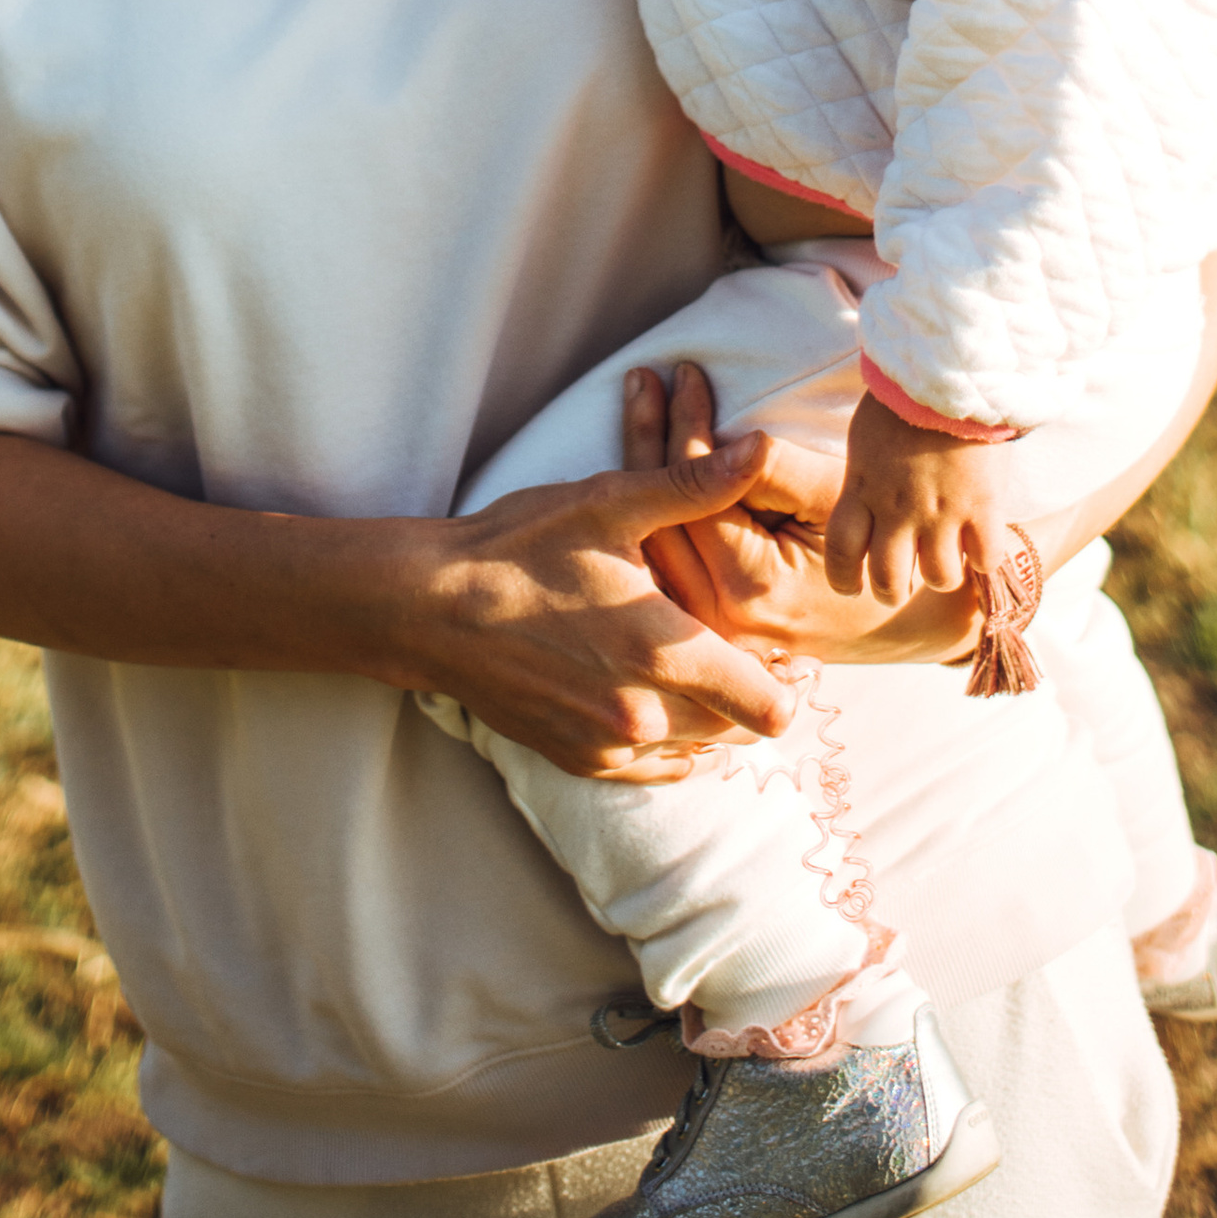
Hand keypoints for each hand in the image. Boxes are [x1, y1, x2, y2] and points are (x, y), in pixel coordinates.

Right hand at [414, 434, 804, 781]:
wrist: (430, 608)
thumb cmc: (520, 548)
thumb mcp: (609, 503)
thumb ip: (695, 486)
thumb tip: (760, 451)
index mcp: (664, 652)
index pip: (770, 707)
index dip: (787, 679)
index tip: (782, 648)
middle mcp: (643, 714)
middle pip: (739, 731)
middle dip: (750, 692)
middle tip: (741, 645)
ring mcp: (608, 745)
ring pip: (698, 749)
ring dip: (708, 715)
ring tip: (693, 662)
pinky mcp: (578, 760)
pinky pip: (653, 767)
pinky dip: (666, 738)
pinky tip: (651, 691)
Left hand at [623, 364, 979, 665]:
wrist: (906, 616)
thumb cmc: (880, 546)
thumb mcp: (837, 499)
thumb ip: (775, 472)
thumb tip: (727, 440)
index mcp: (751, 588)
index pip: (694, 496)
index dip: (685, 429)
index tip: (682, 376)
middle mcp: (717, 618)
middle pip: (658, 518)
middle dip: (647, 439)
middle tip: (642, 377)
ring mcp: (707, 630)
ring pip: (652, 540)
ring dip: (639, 467)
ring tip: (637, 399)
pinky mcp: (706, 626)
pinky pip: (664, 559)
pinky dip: (650, 506)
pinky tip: (641, 454)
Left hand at [823, 394, 1013, 603]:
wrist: (946, 369)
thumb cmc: (901, 396)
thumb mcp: (863, 439)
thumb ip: (863, 480)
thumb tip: (862, 506)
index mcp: (862, 489)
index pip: (841, 554)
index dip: (844, 579)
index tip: (851, 586)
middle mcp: (897, 510)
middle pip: (888, 580)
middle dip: (893, 590)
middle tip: (902, 582)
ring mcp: (941, 512)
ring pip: (938, 577)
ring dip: (942, 574)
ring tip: (948, 559)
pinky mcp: (982, 506)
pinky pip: (985, 560)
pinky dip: (984, 560)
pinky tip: (981, 544)